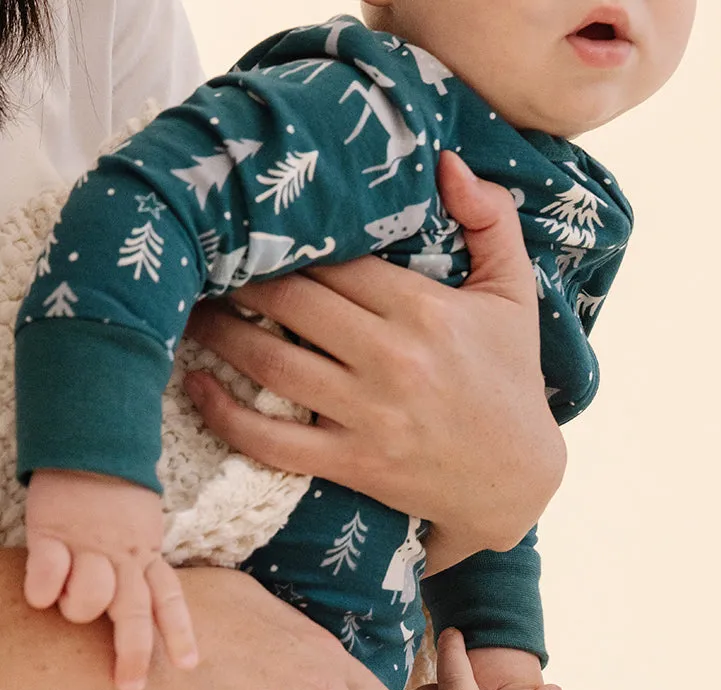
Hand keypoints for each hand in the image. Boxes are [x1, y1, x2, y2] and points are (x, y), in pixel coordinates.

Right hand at [25, 469, 197, 689]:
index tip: (188, 666)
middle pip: (134, 612)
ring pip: (93, 596)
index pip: (169, 600)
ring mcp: (88, 547)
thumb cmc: (115, 499)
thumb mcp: (140, 532)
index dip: (179, 633)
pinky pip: (50, 570)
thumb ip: (141, 568)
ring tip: (64, 604)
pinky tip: (38, 596)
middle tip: (130, 685)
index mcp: (147, 557)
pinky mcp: (52, 534)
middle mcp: (123, 558)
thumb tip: (139, 612)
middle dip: (133, 653)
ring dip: (80, 609)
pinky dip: (44, 587)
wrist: (90, 448)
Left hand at [184, 150, 563, 575]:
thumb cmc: (511, 383)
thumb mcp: (515, 296)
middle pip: (290, 303)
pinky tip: (197, 387)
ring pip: (271, 364)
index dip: (284, 241)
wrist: (518, 481)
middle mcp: (391, 359)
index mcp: (422, 310)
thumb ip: (492, 221)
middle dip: (237, 279)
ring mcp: (368, 415)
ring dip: (219, 335)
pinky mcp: (354, 463)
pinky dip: (226, 415)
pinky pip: (272, 441)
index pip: (333, 259)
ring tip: (187, 312)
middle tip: (201, 262)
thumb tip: (447, 162)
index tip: (248, 227)